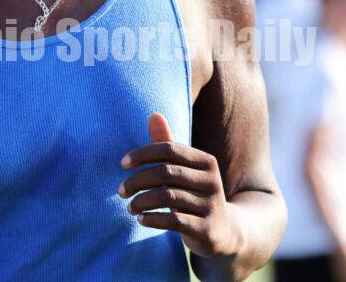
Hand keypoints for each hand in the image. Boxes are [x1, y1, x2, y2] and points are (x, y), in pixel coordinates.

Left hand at [119, 113, 242, 257]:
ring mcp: (211, 206)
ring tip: (129, 206)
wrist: (225, 231)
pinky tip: (140, 219)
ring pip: (167, 197)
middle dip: (137, 181)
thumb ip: (167, 144)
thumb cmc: (195, 193)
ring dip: (141, 201)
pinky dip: (152, 219)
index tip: (122, 164)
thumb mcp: (184, 170)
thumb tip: (153, 114)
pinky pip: (174, 220)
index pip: (169, 149)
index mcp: (206, 162)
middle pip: (165, 173)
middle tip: (121, 191)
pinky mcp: (207, 229)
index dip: (142, 154)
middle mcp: (212, 181)